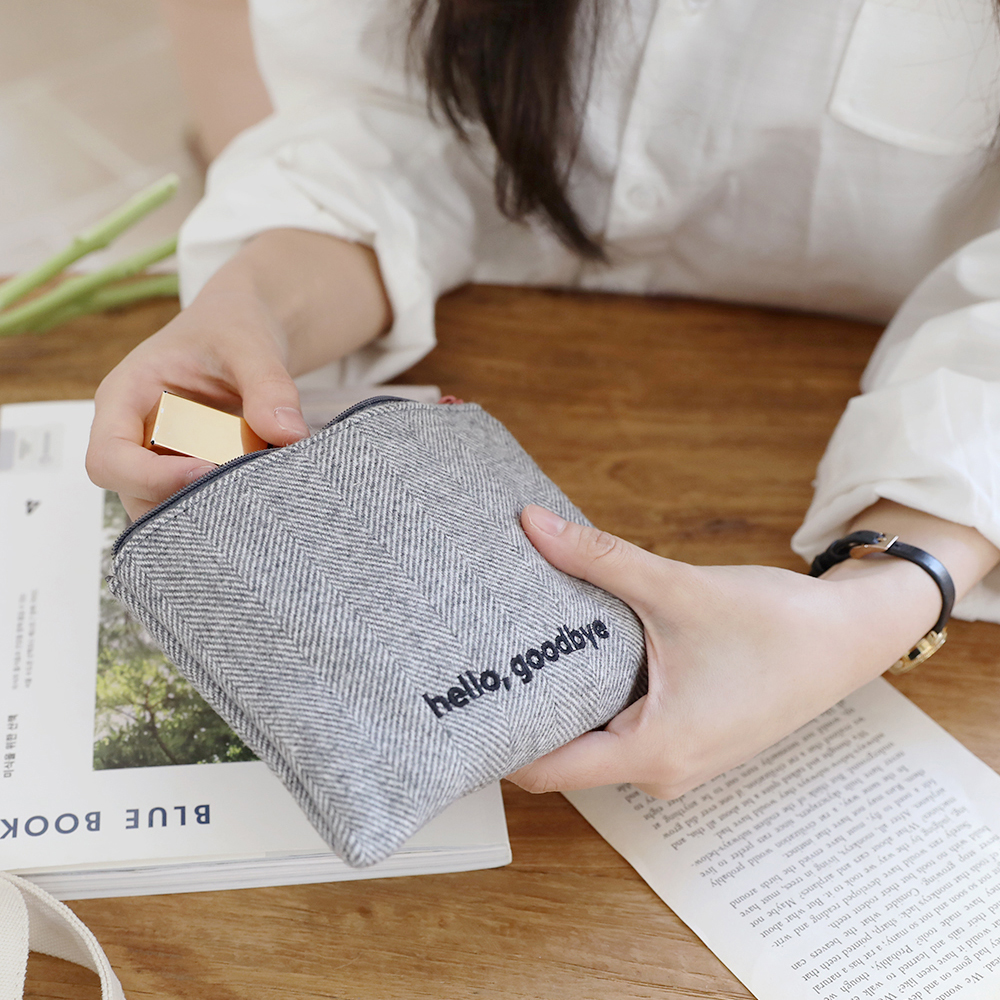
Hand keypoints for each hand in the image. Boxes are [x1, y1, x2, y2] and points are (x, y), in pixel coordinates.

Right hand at [87, 284, 307, 519]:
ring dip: (211, 509)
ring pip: (168, 510)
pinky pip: (200, 504)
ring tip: (257, 490)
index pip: (108, 459)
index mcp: (124, 399)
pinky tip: (262, 491)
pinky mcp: (191, 474)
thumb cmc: (231, 329)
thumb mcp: (251, 346)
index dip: (149, 478)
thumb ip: (269, 385)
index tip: (205, 471)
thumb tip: (289, 434)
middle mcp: (133, 437)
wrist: (246, 332)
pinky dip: (228, 506)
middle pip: (135, 497)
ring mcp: (160, 460)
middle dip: (185, 504)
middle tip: (242, 492)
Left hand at [507, 505, 946, 799]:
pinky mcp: (689, 737)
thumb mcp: (676, 588)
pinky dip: (602, 696)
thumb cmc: (778, 626)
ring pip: (597, 739)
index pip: (546, 771)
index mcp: (653, 752)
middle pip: (566, 756)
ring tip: (527, 651)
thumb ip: (598, 557)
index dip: (500, 741)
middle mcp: (661, 769)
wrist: (849, 637)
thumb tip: (532, 525)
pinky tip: (585, 653)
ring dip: (567, 700)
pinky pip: (627, 727)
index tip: (466, 704)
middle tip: (486, 664)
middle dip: (527, 712)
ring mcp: (678, 758)